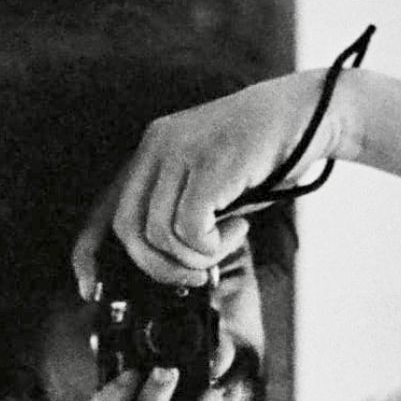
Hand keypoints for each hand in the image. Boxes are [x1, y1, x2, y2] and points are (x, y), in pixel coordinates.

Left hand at [72, 69, 338, 291]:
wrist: (311, 114)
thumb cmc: (266, 156)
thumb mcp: (213, 184)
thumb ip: (185, 212)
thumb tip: (171, 269)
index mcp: (153, 151)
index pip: (105, 207)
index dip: (88, 252)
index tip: (89, 287)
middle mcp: (157, 146)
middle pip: (128, 229)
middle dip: (159, 268)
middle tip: (196, 275)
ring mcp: (180, 151)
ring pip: (160, 234)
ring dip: (197, 256)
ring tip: (227, 240)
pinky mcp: (207, 162)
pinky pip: (189, 228)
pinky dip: (212, 245)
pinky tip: (237, 228)